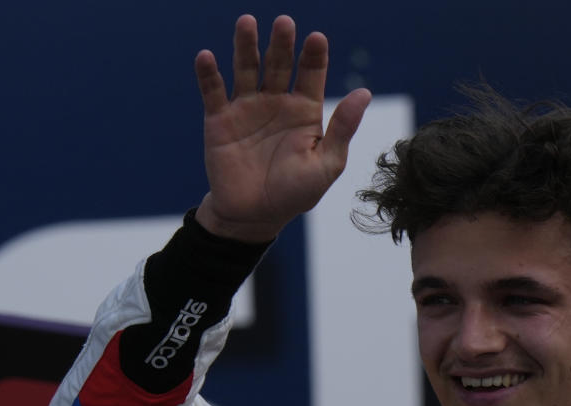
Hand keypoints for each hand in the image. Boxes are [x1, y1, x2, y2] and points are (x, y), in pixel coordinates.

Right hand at [193, 15, 370, 242]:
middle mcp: (276, 102)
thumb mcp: (326, 164)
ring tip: (247, 23)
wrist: (254, 216)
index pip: (311, 74)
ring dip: (246, 46)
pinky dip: (209, 74)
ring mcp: (247, 108)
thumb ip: (342, 129)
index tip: (317, 38)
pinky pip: (213, 92)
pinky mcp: (219, 120)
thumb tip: (364, 93)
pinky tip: (206, 57)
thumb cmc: (295, 193)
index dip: (314, 56)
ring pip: (246, 69)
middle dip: (282, 44)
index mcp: (305, 111)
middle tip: (285, 23)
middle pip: (279, 64)